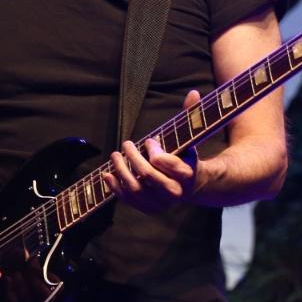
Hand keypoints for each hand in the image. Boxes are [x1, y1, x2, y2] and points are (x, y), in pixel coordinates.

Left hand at [104, 90, 202, 213]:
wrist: (192, 185)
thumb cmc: (187, 156)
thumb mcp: (191, 137)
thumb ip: (191, 116)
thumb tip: (193, 92)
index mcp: (187, 174)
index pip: (165, 162)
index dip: (153, 150)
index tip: (149, 140)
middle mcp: (175, 192)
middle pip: (147, 175)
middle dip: (133, 157)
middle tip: (126, 144)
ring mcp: (162, 203)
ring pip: (136, 188)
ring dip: (121, 171)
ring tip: (115, 156)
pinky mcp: (150, 208)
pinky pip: (130, 200)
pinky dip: (116, 188)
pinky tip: (108, 174)